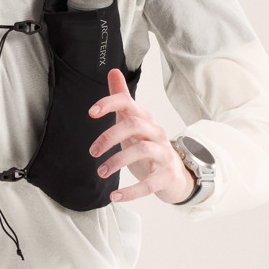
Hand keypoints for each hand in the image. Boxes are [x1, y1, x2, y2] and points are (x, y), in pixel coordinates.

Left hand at [87, 68, 195, 204]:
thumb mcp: (134, 123)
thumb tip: (112, 71)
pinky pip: (149, 183)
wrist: (177, 174)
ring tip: (100, 172)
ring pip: (142, 151)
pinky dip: (131, 191)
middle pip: (134, 125)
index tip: (91, 112)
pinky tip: (115, 197)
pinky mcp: (166, 176)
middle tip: (92, 152)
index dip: (110, 104)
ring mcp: (164, 154)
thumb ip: (122, 100)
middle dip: (109, 137)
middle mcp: (156, 133)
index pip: (128, 103)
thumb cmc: (150, 147)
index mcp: (145, 120)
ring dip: (117, 162)